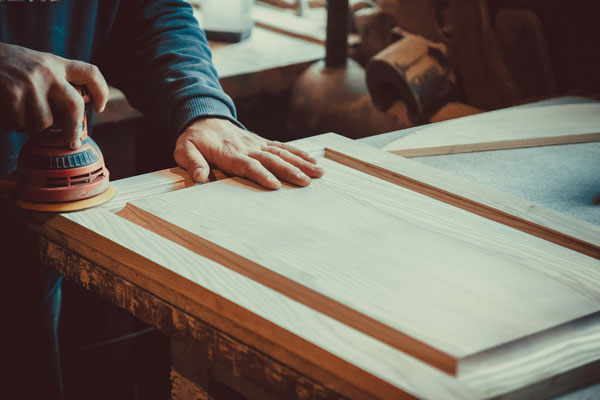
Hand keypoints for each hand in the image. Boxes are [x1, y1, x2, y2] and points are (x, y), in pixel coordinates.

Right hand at [0, 42, 108, 147]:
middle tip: (71, 142)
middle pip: (74, 107)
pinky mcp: (13, 93)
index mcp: (55, 63)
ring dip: (31, 126)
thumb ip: (54, 83)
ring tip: (18, 114)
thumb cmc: (5, 67)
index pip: (90, 72)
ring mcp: (31, 82)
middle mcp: (47, 71)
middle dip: (73, 129)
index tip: (101, 106)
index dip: (101, 90)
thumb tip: (71, 117)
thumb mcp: (35, 66)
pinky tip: (5, 113)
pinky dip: (12, 124)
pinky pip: (21, 123)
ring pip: (44, 122)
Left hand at [174, 118, 323, 189]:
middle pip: (271, 159)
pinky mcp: (262, 142)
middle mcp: (247, 147)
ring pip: (282, 152)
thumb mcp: (184, 150)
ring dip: (300, 162)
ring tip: (318, 172)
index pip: (247, 165)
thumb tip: (199, 178)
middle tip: (306, 182)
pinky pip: (283, 147)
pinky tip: (313, 161)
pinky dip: (298, 153)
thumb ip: (192, 163)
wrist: (203, 117)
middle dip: (289, 170)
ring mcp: (257, 143)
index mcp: (229, 153)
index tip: (275, 184)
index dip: (261, 174)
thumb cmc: (194, 139)